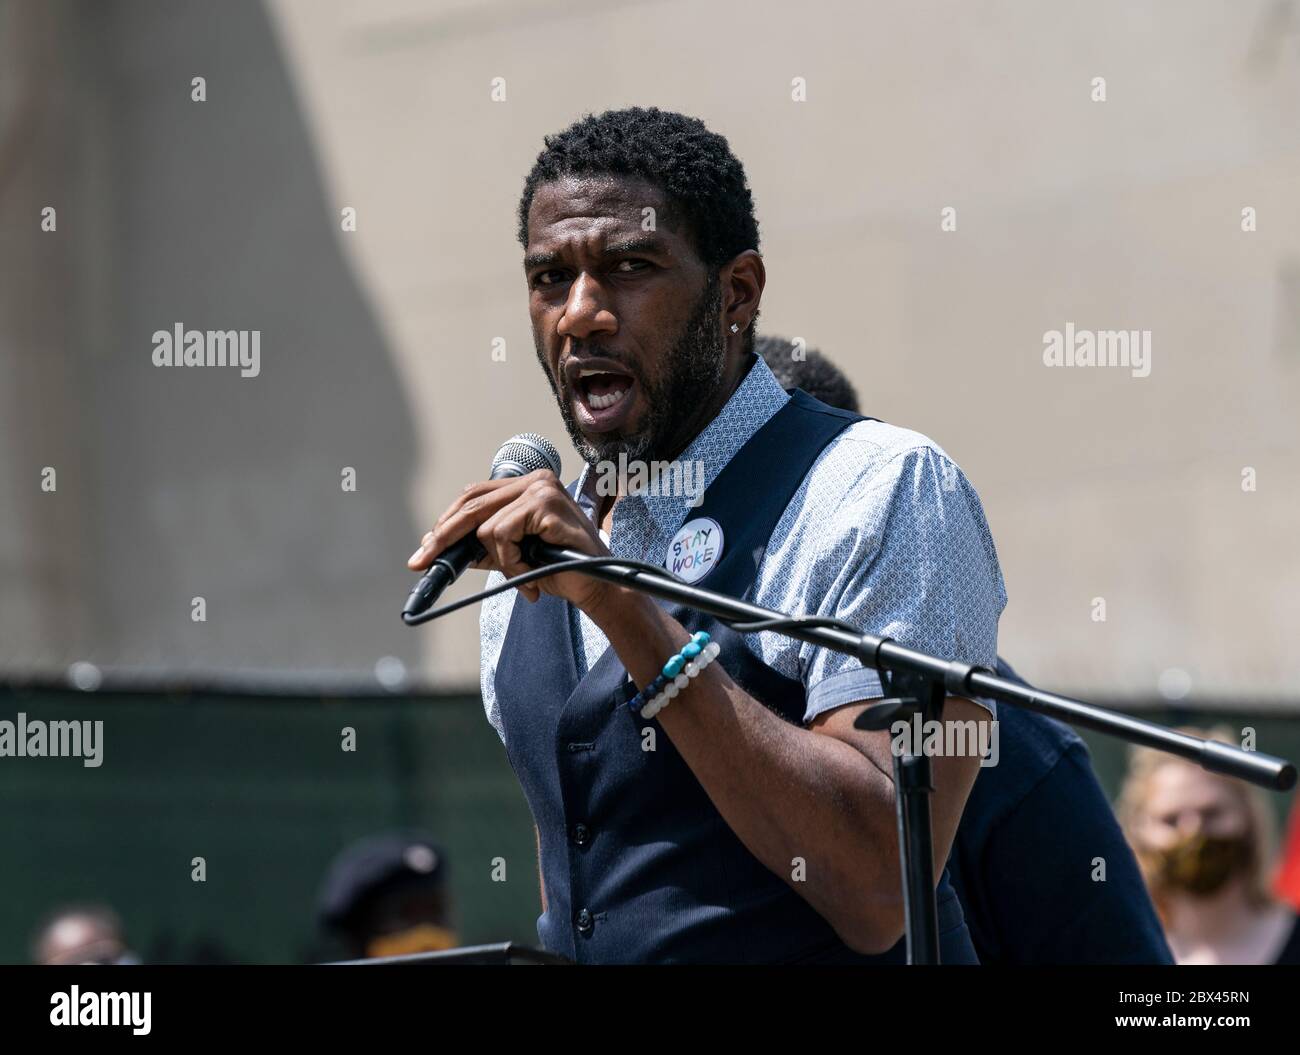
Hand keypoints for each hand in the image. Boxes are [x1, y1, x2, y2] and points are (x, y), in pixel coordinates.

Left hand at [407, 469, 616, 612]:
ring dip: (501, 560)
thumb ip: (483, 547)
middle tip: (422, 561)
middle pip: (471, 505)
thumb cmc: (560, 568)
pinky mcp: (545, 504)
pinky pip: (502, 535)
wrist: (597, 585)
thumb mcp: (513, 555)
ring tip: (524, 573)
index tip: (426, 547)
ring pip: (486, 527)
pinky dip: (511, 560)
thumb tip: (439, 545)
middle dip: (444, 537)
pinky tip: (531, 568)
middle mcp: (535, 480)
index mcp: (527, 486)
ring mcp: (541, 489)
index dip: (447, 522)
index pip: (474, 496)